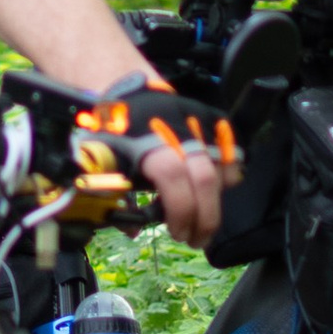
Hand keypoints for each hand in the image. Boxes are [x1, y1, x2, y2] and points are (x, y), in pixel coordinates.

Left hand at [78, 81, 230, 247]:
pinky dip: (229, 173)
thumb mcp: (99, 162)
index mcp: (145, 139)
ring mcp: (199, 121)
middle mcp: (177, 128)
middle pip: (204, 177)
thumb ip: (112, 196)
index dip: (180, 209)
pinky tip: (216, 189)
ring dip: (216, 199)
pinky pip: (233, 151)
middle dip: (205, 217)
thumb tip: (133, 231)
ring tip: (203, 217)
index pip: (173, 176)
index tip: (177, 233)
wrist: (126, 93)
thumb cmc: (112, 132)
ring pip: (222, 167)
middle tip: (197, 240)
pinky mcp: (213, 118)